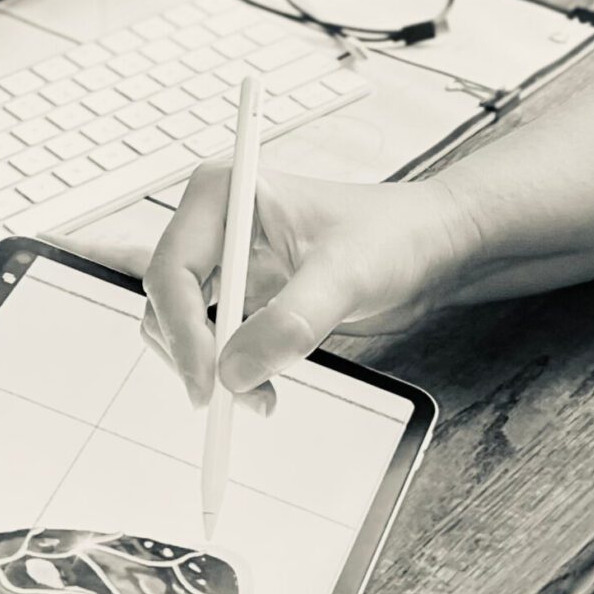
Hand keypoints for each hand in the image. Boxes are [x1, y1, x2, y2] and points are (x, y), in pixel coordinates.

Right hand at [113, 169, 471, 404]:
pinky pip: (209, 341)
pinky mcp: (240, 296)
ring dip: (211, 370)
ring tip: (262, 398)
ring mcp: (224, 263)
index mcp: (222, 194)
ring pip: (180, 328)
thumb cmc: (392, 235)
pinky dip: (226, 371)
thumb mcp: (345, 274)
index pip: (170, 271)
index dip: (182, 331)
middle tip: (233, 399)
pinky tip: (261, 387)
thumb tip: (234, 372)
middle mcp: (212, 225)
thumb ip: (291, 322)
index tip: (210, 382)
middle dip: (194, 355)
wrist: (427, 247)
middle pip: (165, 303)